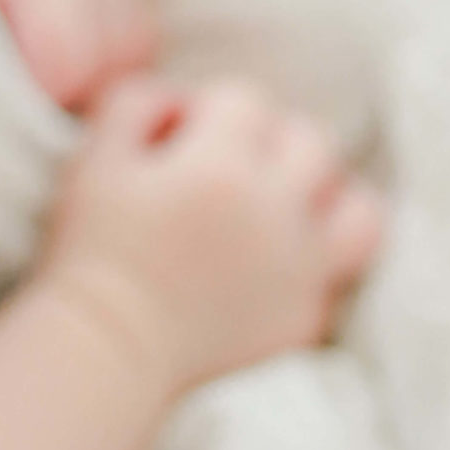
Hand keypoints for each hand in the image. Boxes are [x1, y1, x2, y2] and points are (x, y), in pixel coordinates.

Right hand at [38, 76, 383, 402]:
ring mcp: (300, 272)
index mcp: (222, 168)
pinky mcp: (303, 319)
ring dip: (326, 195)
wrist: (105, 348)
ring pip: (360, 210)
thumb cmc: (90, 250)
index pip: (246, 101)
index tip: (171, 141)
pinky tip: (259, 264)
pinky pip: (332, 273)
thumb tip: (181, 101)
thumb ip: (136, 104)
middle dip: (269, 140)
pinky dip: (305, 259)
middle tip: (221, 165)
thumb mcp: (90, 159)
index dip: (204, 110)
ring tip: (282, 206)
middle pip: (312, 143)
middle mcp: (277, 215)